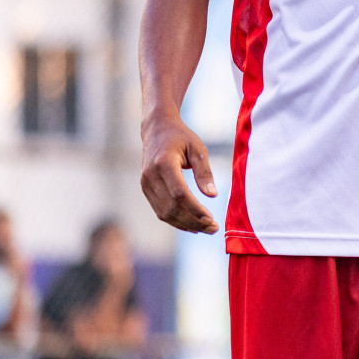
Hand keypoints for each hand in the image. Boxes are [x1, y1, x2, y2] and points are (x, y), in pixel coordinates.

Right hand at [139, 113, 218, 233]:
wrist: (156, 129)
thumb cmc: (181, 137)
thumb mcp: (198, 149)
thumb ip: (204, 173)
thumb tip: (212, 195)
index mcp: (164, 163)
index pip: (179, 194)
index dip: (195, 209)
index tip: (211, 219)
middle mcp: (151, 176)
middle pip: (172, 207)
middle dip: (193, 221)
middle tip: (213, 229)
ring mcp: (145, 184)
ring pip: (164, 213)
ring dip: (185, 225)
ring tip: (206, 229)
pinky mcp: (145, 189)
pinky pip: (160, 210)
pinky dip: (176, 220)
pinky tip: (192, 225)